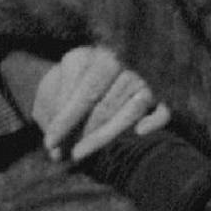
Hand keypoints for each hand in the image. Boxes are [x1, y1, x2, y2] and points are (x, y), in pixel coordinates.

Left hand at [33, 45, 170, 160]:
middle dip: (83, 132)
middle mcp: (115, 61)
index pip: (85, 91)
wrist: (74, 90)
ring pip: (130, 110)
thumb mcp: (47, 102)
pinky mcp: (156, 98)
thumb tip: (58, 152)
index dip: (66, 120)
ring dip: (104, 137)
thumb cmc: (59, 98)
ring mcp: (137, 79)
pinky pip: (162, 112)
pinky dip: (155, 122)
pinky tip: (140, 133)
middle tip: (66, 154)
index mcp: (85, 56)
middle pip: (105, 104)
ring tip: (79, 154)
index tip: (50, 143)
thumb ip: (51, 120)